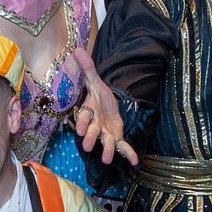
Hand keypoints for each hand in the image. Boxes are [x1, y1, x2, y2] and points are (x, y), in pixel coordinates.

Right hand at [70, 50, 137, 165]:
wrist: (109, 106)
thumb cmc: (99, 96)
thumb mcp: (95, 81)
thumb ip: (87, 68)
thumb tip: (77, 49)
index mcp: (88, 112)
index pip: (83, 117)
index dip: (81, 122)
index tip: (80, 128)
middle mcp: (94, 125)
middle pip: (91, 132)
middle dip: (90, 138)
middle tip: (88, 146)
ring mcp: (105, 134)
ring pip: (105, 142)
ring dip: (107, 151)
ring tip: (108, 159)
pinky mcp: (116, 138)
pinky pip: (122, 147)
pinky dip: (128, 154)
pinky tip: (134, 161)